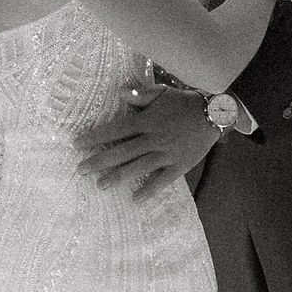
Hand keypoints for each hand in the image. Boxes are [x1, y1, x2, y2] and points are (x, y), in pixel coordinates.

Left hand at [78, 85, 217, 198]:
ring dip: (117, 177)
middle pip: (121, 152)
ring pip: (137, 168)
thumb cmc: (184, 102)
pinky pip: (162, 181)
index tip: (78, 144)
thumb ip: (140, 94)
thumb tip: (120, 92)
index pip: (116, 130)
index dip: (96, 137)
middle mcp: (153, 139)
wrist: (213, 114)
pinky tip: (135, 199)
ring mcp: (166, 154)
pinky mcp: (179, 165)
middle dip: (99, 161)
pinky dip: (149, 190)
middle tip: (81, 170)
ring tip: (100, 185)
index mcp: (147, 121)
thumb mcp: (161, 93)